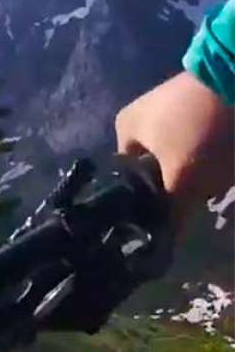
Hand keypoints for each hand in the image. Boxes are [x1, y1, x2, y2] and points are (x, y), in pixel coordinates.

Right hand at [115, 71, 233, 234]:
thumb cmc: (200, 128)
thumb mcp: (183, 179)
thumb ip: (170, 214)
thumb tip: (161, 250)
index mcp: (127, 127)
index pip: (127, 181)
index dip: (146, 203)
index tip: (166, 218)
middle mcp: (146, 114)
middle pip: (160, 169)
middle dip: (179, 189)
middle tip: (195, 205)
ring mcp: (180, 104)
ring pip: (187, 157)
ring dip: (203, 175)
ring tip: (218, 190)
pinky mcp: (211, 102)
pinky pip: (210, 142)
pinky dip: (219, 158)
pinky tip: (230, 171)